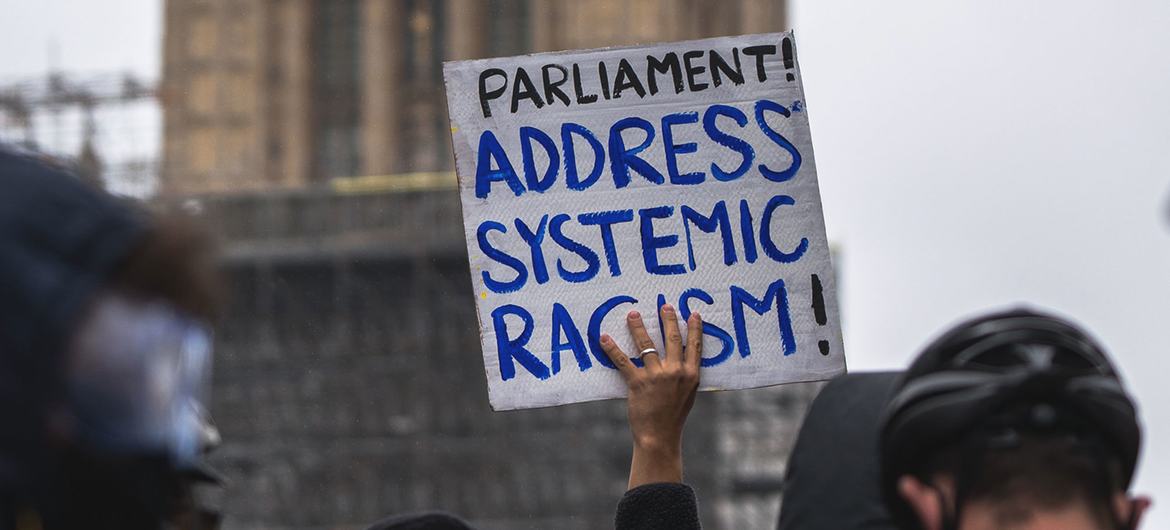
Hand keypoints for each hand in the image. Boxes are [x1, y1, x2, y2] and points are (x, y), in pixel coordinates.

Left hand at [600, 303, 701, 489]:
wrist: (660, 436)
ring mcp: (656, 376)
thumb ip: (686, 376)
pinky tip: (604, 337)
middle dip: (668, 319)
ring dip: (639, 326)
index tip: (692, 313)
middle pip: (671, 338)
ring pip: (647, 344)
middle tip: (664, 305)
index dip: (694, 328)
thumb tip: (683, 360)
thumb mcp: (688, 394)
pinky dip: (612, 348)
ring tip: (633, 314)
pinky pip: (623, 360)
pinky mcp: (637, 383)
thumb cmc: (673, 416)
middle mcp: (675, 372)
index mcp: (691, 375)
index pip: (694, 346)